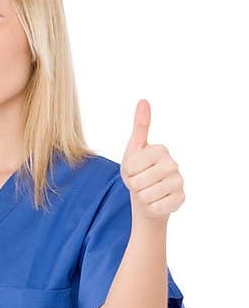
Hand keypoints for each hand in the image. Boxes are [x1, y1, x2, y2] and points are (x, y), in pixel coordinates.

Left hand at [120, 99, 184, 221]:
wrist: (146, 196)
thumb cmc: (138, 170)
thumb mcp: (133, 148)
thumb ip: (139, 126)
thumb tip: (143, 100)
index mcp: (160, 149)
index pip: (130, 165)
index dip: (127, 171)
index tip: (134, 169)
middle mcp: (173, 164)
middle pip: (138, 182)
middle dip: (133, 185)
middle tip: (140, 182)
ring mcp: (179, 182)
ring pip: (146, 196)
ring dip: (141, 197)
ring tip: (147, 190)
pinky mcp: (181, 199)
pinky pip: (155, 207)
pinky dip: (150, 207)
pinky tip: (156, 201)